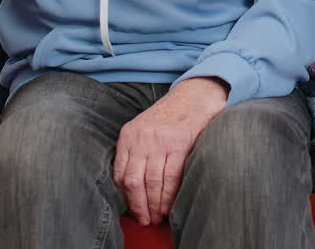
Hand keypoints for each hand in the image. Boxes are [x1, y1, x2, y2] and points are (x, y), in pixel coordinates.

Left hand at [112, 77, 227, 224]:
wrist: (195, 95)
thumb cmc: (170, 116)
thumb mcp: (144, 128)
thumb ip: (135, 150)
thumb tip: (130, 184)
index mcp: (129, 135)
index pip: (119, 173)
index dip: (125, 196)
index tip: (131, 209)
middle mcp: (141, 138)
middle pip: (133, 181)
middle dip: (138, 205)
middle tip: (144, 219)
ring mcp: (160, 141)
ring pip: (152, 182)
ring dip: (154, 204)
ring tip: (157, 217)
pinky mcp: (179, 143)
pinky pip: (171, 176)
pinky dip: (169, 195)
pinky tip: (169, 205)